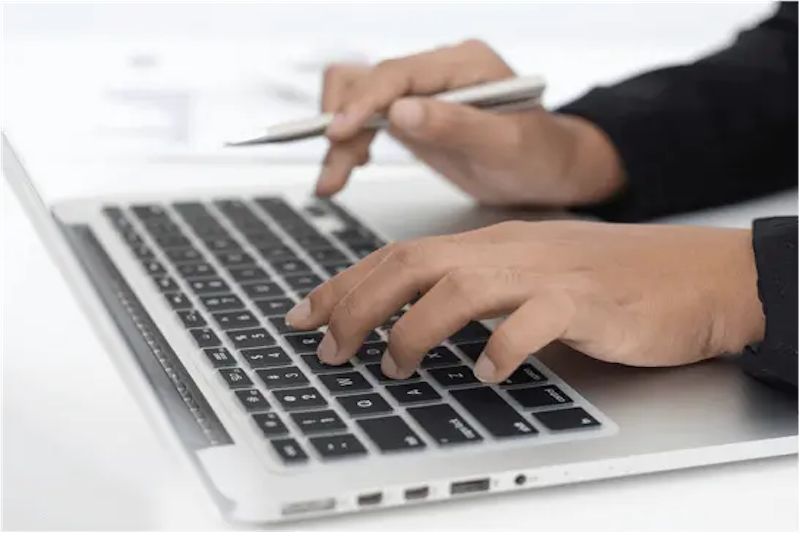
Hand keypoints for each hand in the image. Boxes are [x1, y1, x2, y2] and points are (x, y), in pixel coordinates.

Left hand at [287, 221, 763, 381]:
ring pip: (459, 288)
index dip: (344, 284)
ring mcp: (545, 273)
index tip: (304, 314)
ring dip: (414, 330)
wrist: (690, 275)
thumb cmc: (605, 279)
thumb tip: (409, 320)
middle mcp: (507, 250)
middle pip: (411, 265)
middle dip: (357, 305)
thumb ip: (474, 290)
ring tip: (394, 366)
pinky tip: (486, 373)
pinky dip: (500, 348)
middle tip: (328, 348)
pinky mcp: (584, 301)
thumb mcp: (526, 276)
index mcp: (488, 244)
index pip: (398, 256)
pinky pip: (532, 321)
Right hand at [316, 40, 623, 207]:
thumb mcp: (504, 144)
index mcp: (464, 63)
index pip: (398, 72)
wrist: (548, 170)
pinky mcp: (411, 116)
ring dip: (339, 138)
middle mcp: (437, 71)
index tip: (339, 132)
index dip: (363, 101)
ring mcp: (421, 92)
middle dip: (342, 124)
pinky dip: (349, 145)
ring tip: (333, 181)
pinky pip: (365, 121)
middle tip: (335, 174)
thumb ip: (455, 124)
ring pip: (357, 100)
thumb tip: (399, 112)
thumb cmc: (539, 154)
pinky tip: (347, 170)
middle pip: (366, 81)